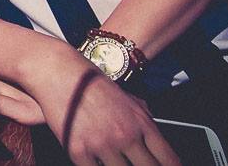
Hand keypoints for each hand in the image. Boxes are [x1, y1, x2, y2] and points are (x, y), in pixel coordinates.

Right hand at [22, 48, 180, 165]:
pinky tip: (94, 160)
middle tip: (137, 163)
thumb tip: (154, 142)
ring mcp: (102, 144)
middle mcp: (125, 135)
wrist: (58, 72)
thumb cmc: (91, 82)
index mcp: (141, 123)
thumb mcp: (127, 98)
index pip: (169, 160)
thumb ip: (143, 121)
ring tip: (113, 159)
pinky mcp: (78, 151)